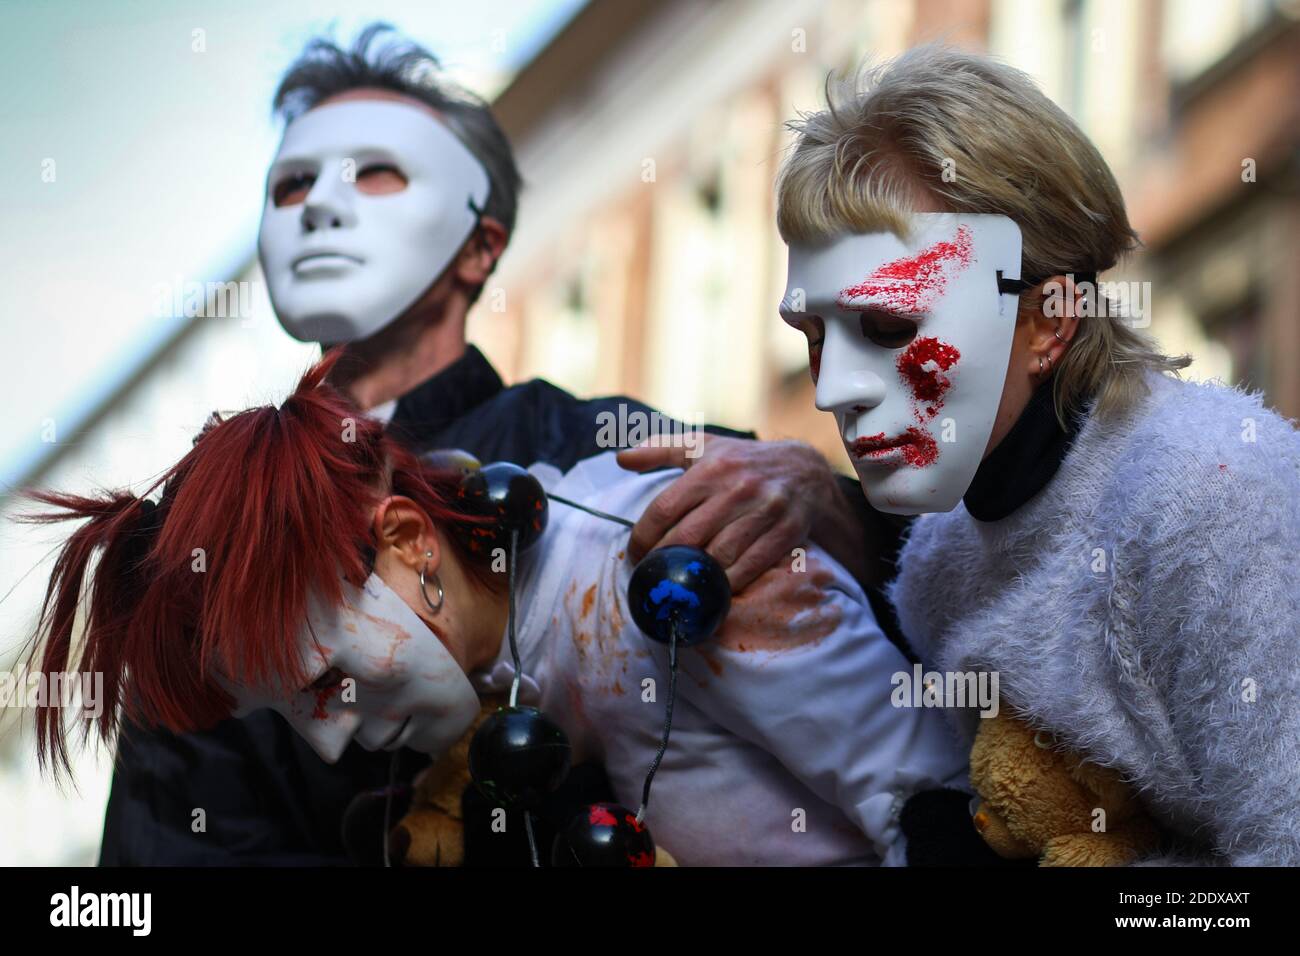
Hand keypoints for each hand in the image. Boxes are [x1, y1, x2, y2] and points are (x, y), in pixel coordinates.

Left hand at [616, 434, 836, 591]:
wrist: (805, 471)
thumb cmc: (743, 461)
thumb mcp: (704, 446)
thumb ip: (660, 450)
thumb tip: (621, 458)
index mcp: (711, 467)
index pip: (665, 508)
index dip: (643, 536)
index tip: (635, 553)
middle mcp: (737, 488)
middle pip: (688, 536)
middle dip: (664, 561)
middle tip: (652, 574)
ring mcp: (763, 511)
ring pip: (718, 555)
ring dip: (695, 575)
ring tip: (679, 584)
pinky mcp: (785, 532)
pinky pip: (749, 567)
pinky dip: (727, 583)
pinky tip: (713, 589)